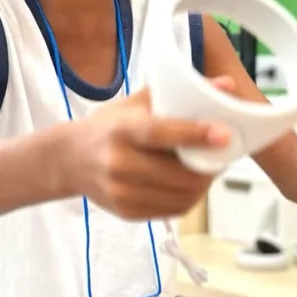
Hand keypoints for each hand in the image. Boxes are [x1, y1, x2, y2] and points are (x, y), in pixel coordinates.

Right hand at [67, 77, 234, 219]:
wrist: (70, 159)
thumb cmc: (109, 126)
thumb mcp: (136, 102)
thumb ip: (179, 93)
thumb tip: (226, 85)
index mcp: (121, 129)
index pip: (161, 133)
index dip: (195, 134)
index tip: (224, 134)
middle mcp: (118, 162)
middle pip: (177, 173)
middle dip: (208, 168)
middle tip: (221, 157)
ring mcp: (121, 191)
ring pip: (180, 196)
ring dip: (202, 186)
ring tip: (207, 171)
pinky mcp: (126, 212)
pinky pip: (172, 211)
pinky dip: (188, 199)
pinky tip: (189, 185)